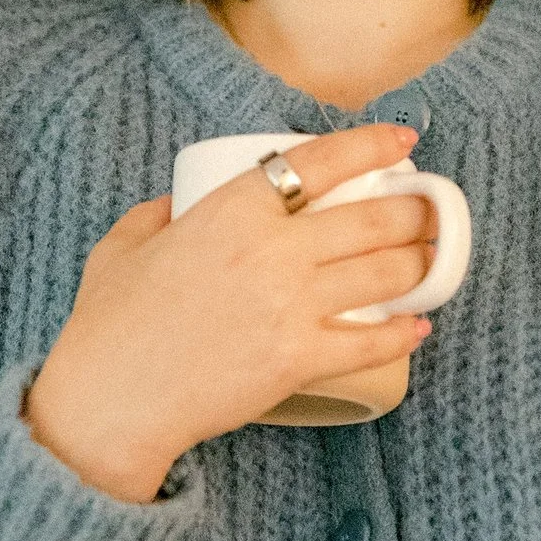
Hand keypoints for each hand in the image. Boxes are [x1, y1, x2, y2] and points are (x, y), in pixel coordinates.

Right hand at [23, 125, 437, 502]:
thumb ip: (161, 212)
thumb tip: (183, 202)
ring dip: (421, 265)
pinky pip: (374, 341)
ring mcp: (291, 306)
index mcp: (232, 209)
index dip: (374, 144)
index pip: (322, 160)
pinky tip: (417, 326)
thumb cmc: (111, 322)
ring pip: (388, 274)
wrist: (111, 399)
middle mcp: (272, 250)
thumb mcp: (126, 242)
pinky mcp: (300, 360)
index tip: (403, 141)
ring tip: (429, 262)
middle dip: (417, 212)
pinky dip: (405, 333)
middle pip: (375, 218)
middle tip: (427, 214)